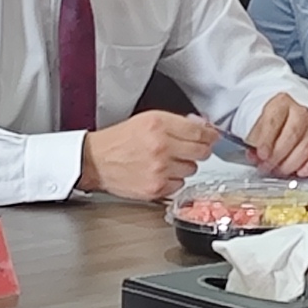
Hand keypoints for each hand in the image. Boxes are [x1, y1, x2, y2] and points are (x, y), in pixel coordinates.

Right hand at [81, 110, 220, 201]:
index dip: (209, 135)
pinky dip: (173, 180)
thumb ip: (176, 122)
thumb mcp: (147, 120)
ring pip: (192, 169)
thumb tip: (202, 127)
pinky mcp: (157, 187)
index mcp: (159, 124)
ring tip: (167, 161)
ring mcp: (160, 169)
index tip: (211, 137)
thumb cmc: (119, 141)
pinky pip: (180, 185)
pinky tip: (160, 173)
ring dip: (184, 165)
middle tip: (192, 149)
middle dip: (200, 150)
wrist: (96, 161)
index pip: (199, 131)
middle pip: (202, 151)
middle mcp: (161, 146)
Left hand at [242, 93, 307, 180]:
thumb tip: (254, 155)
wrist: (280, 119)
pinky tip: (300, 172)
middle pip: (292, 134)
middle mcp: (299, 112)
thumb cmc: (267, 123)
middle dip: (277, 155)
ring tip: (278, 170)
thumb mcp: (253, 126)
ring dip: (290, 164)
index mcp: (281, 103)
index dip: (266, 140)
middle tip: (266, 166)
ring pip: (305, 147)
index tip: (261, 154)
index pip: (274, 121)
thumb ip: (253, 140)